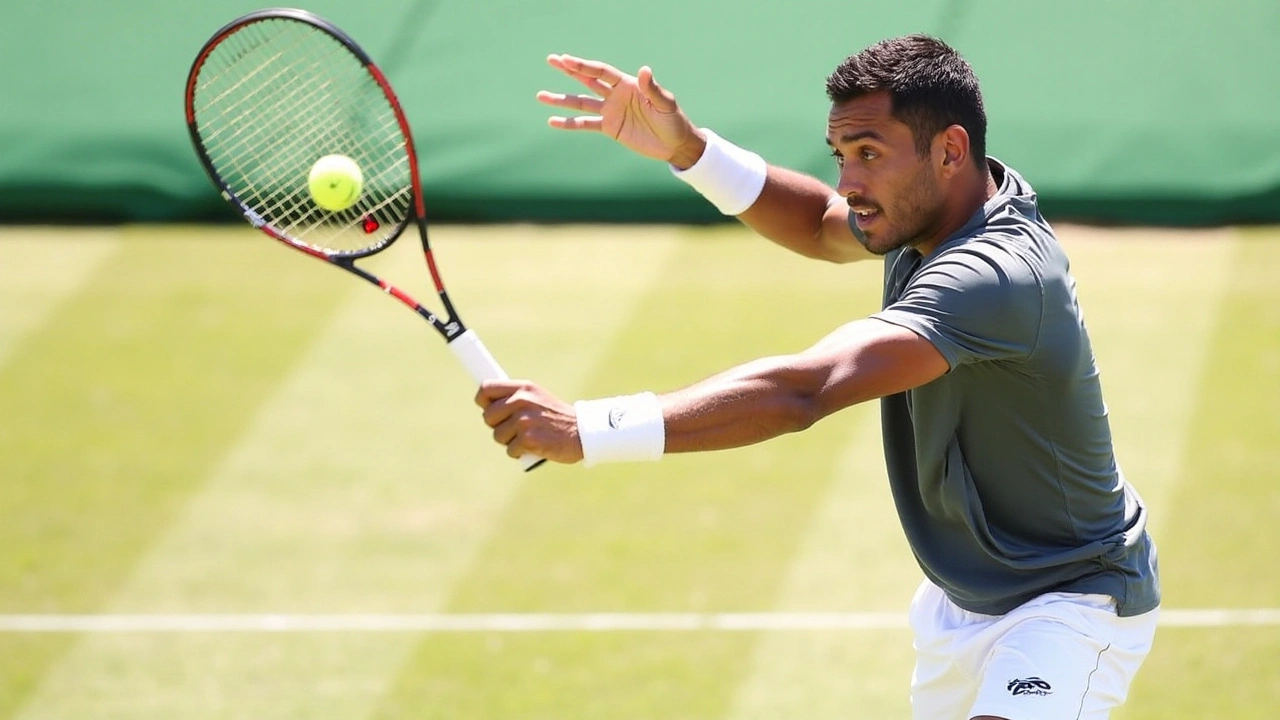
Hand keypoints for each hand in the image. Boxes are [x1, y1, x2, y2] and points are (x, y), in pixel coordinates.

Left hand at [475, 380, 583, 463]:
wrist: (582, 433)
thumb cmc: (557, 417)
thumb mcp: (537, 397)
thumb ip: (514, 398)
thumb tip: (486, 404)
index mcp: (523, 387)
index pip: (486, 389)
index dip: (483, 401)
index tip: (487, 408)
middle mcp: (522, 400)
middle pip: (488, 416)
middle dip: (498, 426)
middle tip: (517, 428)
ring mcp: (524, 420)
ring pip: (498, 435)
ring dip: (511, 441)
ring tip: (530, 436)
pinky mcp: (528, 439)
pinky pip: (510, 450)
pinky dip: (520, 453)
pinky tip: (536, 446)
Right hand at [537, 54, 706, 168]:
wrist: (674, 144)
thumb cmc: (673, 121)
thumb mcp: (665, 104)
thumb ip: (653, 89)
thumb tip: (644, 70)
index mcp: (629, 85)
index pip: (601, 72)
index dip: (584, 66)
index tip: (565, 60)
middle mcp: (616, 95)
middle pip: (588, 80)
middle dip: (569, 70)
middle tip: (551, 60)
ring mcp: (611, 112)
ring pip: (581, 103)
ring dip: (562, 99)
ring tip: (541, 95)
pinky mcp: (609, 128)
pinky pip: (585, 124)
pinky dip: (569, 123)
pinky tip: (552, 121)